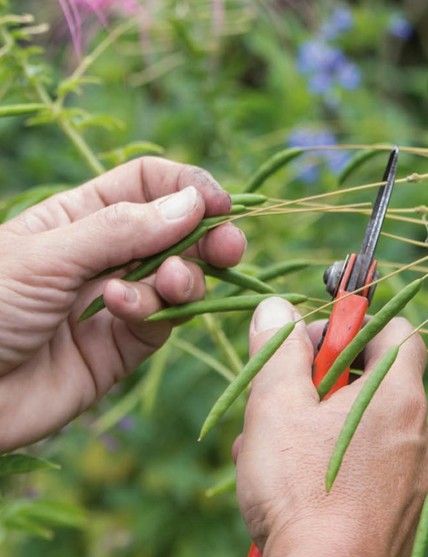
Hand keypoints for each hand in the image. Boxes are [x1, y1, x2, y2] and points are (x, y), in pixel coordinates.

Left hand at [0, 157, 245, 450]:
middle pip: (175, 233)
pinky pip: (160, 322)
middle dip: (207, 236)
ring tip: (172, 283)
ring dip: (184, 277)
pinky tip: (125, 308)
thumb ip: (121, 230)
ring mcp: (115, 303)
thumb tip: (193, 203)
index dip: (186, 186)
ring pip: (176, 279)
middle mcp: (103, 256)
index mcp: (77, 216)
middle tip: (230, 247)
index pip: (147, 184)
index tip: (218, 203)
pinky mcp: (121, 348)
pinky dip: (154, 311)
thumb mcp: (45, 255)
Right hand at [234, 298, 427, 556]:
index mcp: (398, 394)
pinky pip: (373, 472)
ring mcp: (418, 477)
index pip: (397, 330)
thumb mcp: (276, 407)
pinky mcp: (407, 513)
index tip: (314, 345)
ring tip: (275, 457)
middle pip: (374, 383)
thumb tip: (276, 308)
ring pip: (365, 431)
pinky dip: (339, 469)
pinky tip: (298, 494)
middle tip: (282, 405)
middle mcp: (421, 432)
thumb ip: (278, 350)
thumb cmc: (303, 493)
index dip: (354, 326)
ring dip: (321, 431)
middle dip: (323, 386)